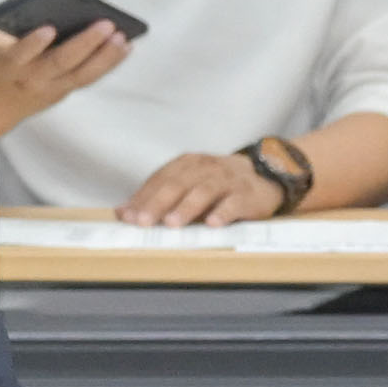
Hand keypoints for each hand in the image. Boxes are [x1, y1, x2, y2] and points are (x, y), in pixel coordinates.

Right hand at [0, 21, 128, 133]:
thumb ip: (14, 22)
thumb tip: (48, 0)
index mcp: (6, 61)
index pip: (20, 53)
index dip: (34, 43)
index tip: (49, 28)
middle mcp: (29, 77)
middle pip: (60, 62)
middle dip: (85, 43)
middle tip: (107, 25)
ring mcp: (48, 88)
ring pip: (81, 75)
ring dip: (105, 57)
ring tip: (123, 38)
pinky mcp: (62, 93)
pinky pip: (88, 78)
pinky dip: (108, 63)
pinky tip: (125, 48)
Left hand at [117, 152, 283, 227]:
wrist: (265, 176)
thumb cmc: (219, 185)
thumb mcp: (187, 185)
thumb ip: (156, 196)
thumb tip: (122, 212)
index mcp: (188, 163)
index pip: (161, 179)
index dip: (143, 197)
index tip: (128, 216)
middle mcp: (206, 167)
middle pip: (179, 183)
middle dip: (159, 202)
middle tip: (144, 221)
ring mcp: (228, 179)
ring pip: (204, 191)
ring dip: (187, 207)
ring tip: (172, 223)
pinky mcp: (247, 193)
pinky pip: (234, 202)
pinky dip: (223, 212)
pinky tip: (213, 223)